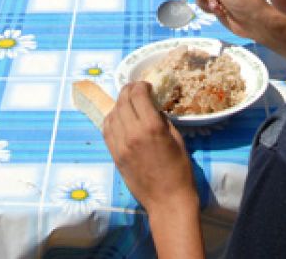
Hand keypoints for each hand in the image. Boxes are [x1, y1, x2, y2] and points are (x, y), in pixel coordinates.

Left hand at [102, 82, 197, 214]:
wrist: (167, 200)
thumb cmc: (179, 170)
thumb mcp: (177, 139)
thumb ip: (162, 120)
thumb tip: (152, 107)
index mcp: (151, 127)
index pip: (138, 94)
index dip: (141, 85)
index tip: (147, 86)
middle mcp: (132, 133)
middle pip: (123, 101)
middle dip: (129, 91)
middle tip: (137, 90)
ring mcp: (120, 145)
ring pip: (112, 114)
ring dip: (119, 104)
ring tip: (128, 103)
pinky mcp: (114, 155)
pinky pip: (106, 130)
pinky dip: (111, 119)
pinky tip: (119, 118)